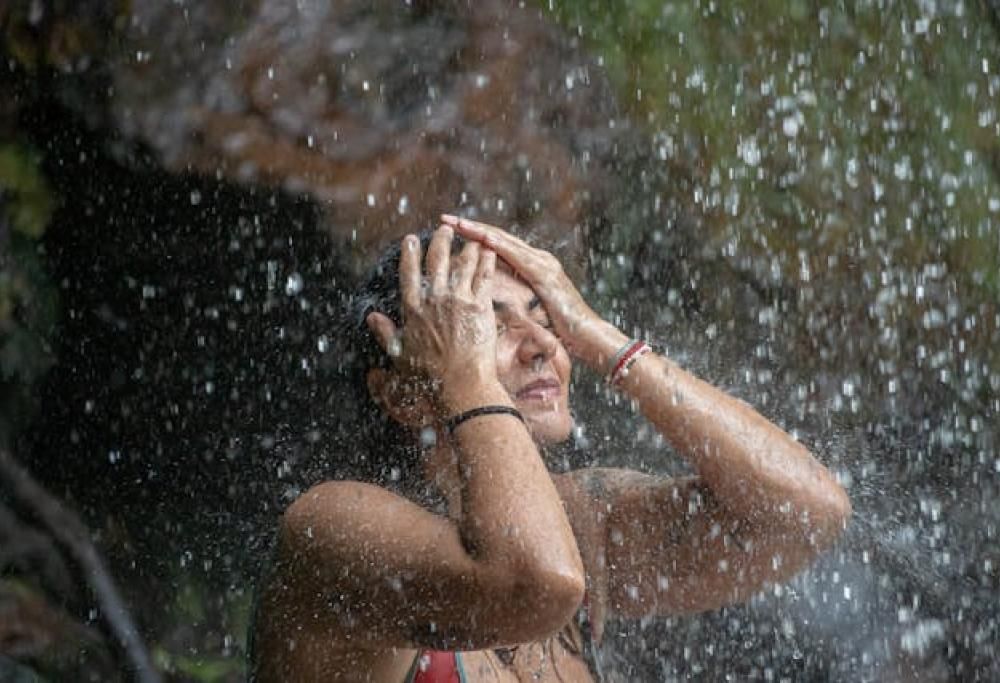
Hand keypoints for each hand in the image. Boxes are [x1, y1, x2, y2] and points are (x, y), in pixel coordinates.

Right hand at [366, 226, 498, 398]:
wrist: (460, 385)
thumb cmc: (429, 376)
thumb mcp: (399, 355)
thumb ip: (385, 333)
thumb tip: (371, 317)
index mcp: (413, 309)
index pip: (409, 272)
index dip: (410, 252)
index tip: (412, 239)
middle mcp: (434, 299)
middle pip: (437, 260)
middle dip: (440, 240)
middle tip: (445, 229)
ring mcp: (458, 299)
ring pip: (462, 263)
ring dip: (466, 247)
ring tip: (470, 237)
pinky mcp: (479, 305)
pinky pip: (483, 275)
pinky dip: (486, 260)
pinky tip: (488, 251)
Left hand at [440, 214, 614, 368]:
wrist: (587, 335)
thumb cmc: (560, 329)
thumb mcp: (528, 311)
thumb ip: (512, 299)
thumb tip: (487, 300)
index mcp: (531, 266)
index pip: (496, 246)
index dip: (473, 236)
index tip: (449, 230)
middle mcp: (537, 259)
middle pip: (497, 238)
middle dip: (470, 227)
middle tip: (445, 218)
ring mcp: (543, 264)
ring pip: (505, 241)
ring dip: (479, 231)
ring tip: (457, 222)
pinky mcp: (546, 274)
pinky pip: (518, 257)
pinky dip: (499, 246)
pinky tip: (482, 238)